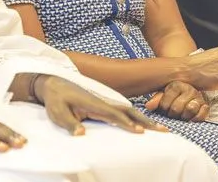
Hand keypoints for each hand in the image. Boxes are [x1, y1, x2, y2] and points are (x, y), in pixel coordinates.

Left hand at [34, 75, 168, 135]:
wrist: (53, 83)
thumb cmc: (55, 99)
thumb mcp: (57, 113)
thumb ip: (69, 123)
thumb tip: (81, 133)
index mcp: (93, 103)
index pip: (114, 114)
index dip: (126, 123)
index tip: (140, 132)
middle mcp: (103, 101)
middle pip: (129, 111)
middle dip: (146, 121)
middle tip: (163, 130)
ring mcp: (105, 101)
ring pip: (129, 111)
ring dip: (145, 119)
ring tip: (160, 128)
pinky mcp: (104, 103)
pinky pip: (125, 111)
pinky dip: (137, 117)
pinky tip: (144, 124)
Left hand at [145, 81, 208, 121]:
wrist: (190, 95)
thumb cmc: (174, 96)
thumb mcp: (163, 95)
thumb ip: (156, 100)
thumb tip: (148, 106)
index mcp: (176, 85)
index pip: (165, 103)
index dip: (163, 109)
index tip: (164, 109)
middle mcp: (189, 89)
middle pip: (177, 108)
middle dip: (172, 115)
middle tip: (172, 114)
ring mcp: (198, 97)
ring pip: (190, 109)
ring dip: (184, 116)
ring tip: (181, 116)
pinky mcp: (205, 106)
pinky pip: (201, 115)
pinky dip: (195, 119)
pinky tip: (190, 118)